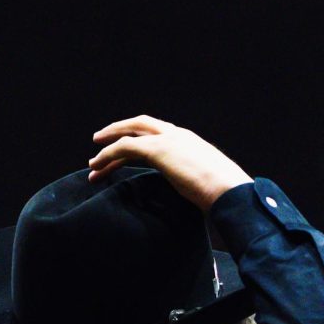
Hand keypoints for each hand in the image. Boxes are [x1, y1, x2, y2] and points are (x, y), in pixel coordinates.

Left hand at [88, 114, 251, 210]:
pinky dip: (108, 156)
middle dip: (119, 131)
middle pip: (140, 124)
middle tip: (100, 141)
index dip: (140, 137)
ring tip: (93, 162)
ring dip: (108, 148)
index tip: (128, 148)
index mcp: (190, 141)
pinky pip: (125, 148)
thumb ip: (196, 183)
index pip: (159, 132)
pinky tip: (97, 166)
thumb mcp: (208, 184)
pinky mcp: (158, 150)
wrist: (230, 191)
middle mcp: (177, 135)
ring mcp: (167, 140)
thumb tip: (198, 199)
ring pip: (128, 135)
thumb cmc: (225, 195)